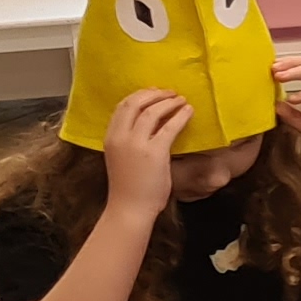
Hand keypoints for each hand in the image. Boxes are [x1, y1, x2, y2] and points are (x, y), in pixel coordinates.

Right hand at [99, 89, 188, 219]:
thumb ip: (128, 140)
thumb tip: (146, 125)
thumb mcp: (121, 157)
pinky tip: (189, 112)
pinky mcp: (155, 152)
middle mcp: (121, 137)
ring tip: (181, 100)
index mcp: (110, 137)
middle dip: (155, 94)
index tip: (153, 92)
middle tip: (170, 92)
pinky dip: (181, 116)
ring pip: (153, 112)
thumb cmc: (128, 186)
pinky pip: (170, 127)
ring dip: (169, 102)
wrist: (129, 208)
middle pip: (136, 103)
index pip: (122, 106)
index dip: (139, 95)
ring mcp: (137, 144)